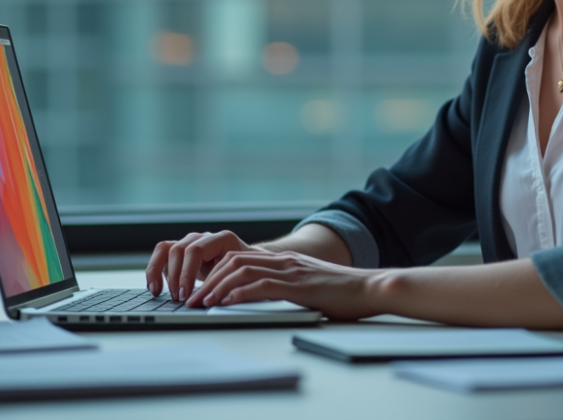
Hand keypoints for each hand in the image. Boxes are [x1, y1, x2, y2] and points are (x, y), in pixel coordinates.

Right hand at [145, 231, 265, 301]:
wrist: (247, 263)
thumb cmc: (247, 271)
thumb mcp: (243, 275)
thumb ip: (232, 281)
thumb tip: (221, 297)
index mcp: (222, 239)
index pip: (196, 250)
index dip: (187, 272)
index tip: (186, 294)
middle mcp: (204, 237)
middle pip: (180, 250)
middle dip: (175, 276)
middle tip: (178, 298)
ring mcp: (191, 241)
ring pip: (167, 249)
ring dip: (161, 273)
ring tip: (161, 293)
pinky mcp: (180, 251)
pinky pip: (161, 254)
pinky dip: (154, 270)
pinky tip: (155, 288)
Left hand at [187, 249, 382, 319]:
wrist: (370, 287)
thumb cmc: (343, 293)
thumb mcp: (308, 286)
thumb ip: (287, 287)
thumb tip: (264, 299)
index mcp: (284, 261)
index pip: (239, 258)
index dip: (215, 272)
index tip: (200, 290)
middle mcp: (284, 261)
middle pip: (234, 262)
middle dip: (209, 280)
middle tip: (192, 298)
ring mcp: (291, 272)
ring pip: (243, 271)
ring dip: (218, 287)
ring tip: (203, 302)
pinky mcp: (299, 286)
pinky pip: (264, 285)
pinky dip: (242, 292)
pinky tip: (228, 301)